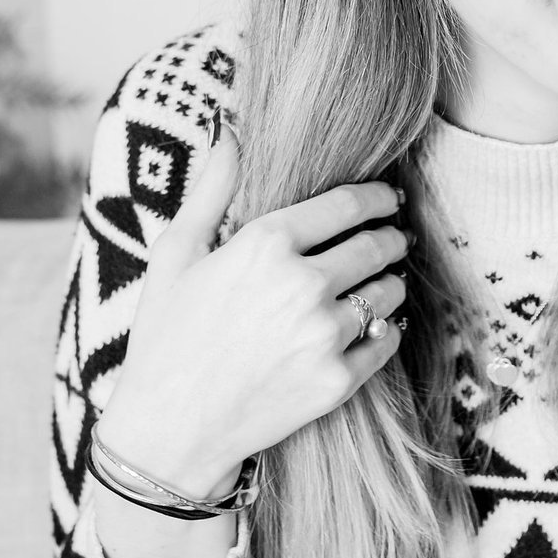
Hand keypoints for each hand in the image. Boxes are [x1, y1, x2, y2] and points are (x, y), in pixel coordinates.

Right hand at [94, 127, 410, 496]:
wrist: (169, 429)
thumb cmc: (166, 335)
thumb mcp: (176, 253)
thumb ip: (212, 186)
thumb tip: (232, 128)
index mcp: (265, 243)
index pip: (349, 204)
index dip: (377, 197)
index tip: (387, 198)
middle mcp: (303, 284)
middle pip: (378, 244)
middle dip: (390, 238)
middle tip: (392, 239)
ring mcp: (324, 335)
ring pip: (389, 292)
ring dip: (390, 284)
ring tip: (379, 285)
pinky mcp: (337, 381)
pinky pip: (387, 341)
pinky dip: (385, 331)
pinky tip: (370, 328)